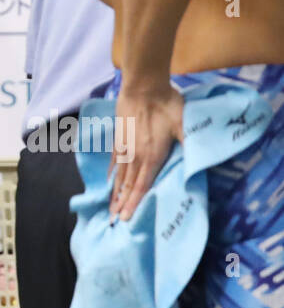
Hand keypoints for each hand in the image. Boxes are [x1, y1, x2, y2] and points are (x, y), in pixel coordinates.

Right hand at [111, 83, 183, 221]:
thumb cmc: (166, 103)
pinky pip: (114, 163)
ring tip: (109, 208)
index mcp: (151, 155)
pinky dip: (111, 175)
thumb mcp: (184, 123)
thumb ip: (189, 142)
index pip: (141, 185)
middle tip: (113, 221)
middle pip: (127, 185)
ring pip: (119, 176)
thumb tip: (198, 161)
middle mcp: (136, 156)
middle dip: (121, 204)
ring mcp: (125, 149)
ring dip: (114, 193)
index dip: (134, 203)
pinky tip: (109, 182)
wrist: (142, 86)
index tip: (125, 218)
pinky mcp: (119, 140)